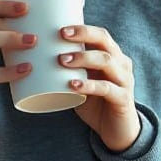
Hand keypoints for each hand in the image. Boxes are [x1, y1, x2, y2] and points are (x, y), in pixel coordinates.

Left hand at [58, 22, 142, 152]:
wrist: (117, 132)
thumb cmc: (95, 104)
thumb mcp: (82, 83)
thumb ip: (69, 71)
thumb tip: (36, 60)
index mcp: (113, 56)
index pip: (100, 35)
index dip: (82, 29)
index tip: (60, 29)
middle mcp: (121, 64)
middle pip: (104, 42)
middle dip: (83, 35)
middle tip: (60, 37)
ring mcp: (124, 81)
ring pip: (106, 61)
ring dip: (83, 58)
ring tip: (62, 60)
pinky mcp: (123, 99)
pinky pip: (106, 88)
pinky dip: (89, 85)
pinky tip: (74, 85)